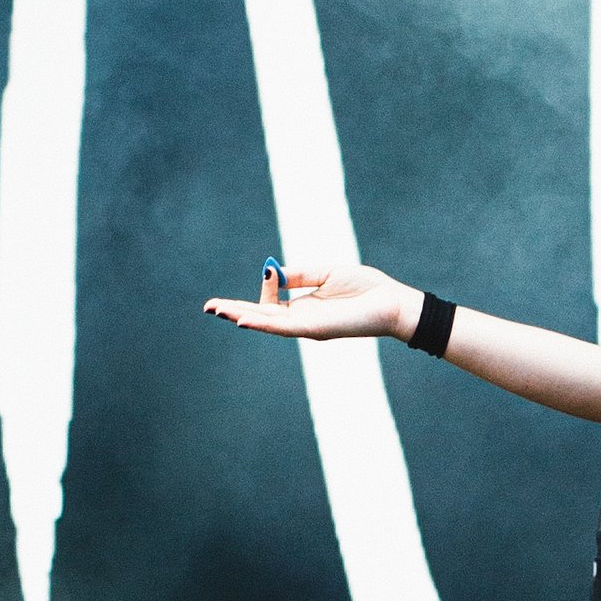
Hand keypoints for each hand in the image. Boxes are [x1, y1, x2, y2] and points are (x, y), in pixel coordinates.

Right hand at [203, 263, 414, 340]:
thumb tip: (271, 271)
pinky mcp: (314, 329)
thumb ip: (298, 274)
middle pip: (261, 317)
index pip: (272, 303)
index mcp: (305, 307)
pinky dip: (261, 323)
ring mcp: (307, 327)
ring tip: (216, 311)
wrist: (393, 302)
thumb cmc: (367, 288)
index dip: (264, 288)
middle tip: (208, 307)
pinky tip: (243, 320)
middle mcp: (302, 320)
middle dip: (233, 311)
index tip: (269, 270)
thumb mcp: (327, 273)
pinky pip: (282, 326)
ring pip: (266, 323)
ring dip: (240, 316)